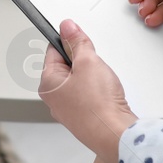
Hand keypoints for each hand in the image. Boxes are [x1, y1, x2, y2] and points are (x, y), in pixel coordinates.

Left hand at [39, 19, 138, 161]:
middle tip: (95, 67)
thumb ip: (77, 42)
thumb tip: (67, 27)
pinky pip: (89, 97)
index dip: (69, 42)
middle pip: (68, 67)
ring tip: (103, 83)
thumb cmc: (98, 105)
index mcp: (47, 83)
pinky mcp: (84, 119)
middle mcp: (54, 99)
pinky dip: (99, 93)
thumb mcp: (88, 62)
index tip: (79, 39)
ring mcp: (68, 111)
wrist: (115, 135)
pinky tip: (107, 96)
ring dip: (93, 77)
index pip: (53, 51)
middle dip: (84, 62)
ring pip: (80, 82)